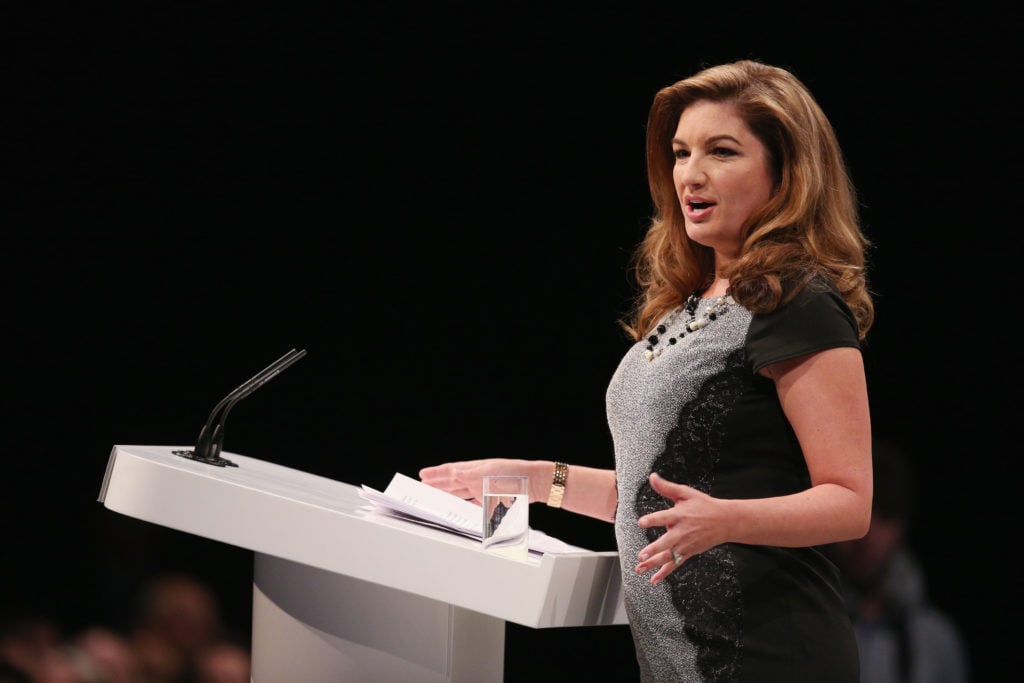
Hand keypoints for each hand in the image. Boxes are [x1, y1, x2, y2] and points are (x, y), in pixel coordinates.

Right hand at [419, 458, 537, 504]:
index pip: (451, 471)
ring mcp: (484, 488)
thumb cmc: (516, 474)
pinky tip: (459, 506)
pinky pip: (473, 503)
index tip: (423, 474)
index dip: (436, 473)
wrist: (535, 483)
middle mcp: (477, 478)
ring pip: (461, 492)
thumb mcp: (490, 472)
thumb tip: (454, 471)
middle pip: (453, 482)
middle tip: (423, 486)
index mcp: (475, 469)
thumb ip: (470, 474)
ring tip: (436, 495)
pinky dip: (464, 504)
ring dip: (448, 494)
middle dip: (438, 484)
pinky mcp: (492, 499)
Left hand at [633, 472, 724, 584]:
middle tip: (642, 554)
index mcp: (680, 515)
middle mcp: (682, 532)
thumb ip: (667, 487)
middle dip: (654, 549)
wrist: (725, 521)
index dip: (652, 520)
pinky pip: (675, 564)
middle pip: (666, 542)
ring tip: (640, 568)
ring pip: (668, 556)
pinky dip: (664, 573)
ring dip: (653, 563)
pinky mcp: (689, 552)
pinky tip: (654, 579)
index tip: (641, 522)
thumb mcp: (686, 493)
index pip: (664, 517)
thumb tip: (652, 477)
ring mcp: (686, 544)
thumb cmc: (704, 505)